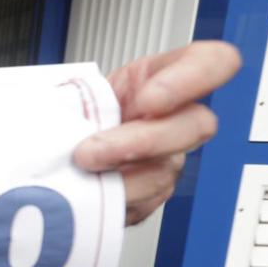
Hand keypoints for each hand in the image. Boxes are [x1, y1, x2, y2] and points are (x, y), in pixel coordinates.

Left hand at [74, 41, 239, 224]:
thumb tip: (58, 112)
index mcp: (157, 77)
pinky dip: (110, 201)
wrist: (55, 154)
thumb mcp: (69, 90)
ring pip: (164, 172)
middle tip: (90, 152)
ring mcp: (168, 158)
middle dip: (142, 141)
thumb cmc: (68, 116)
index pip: (212, 62)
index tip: (147, 100)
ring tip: (80, 174)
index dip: (192, 79)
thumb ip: (77, 95)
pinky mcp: (151, 194)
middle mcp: (173, 118)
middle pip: (198, 125)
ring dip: (116, 178)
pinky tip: (88, 191)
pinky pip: (142, 204)